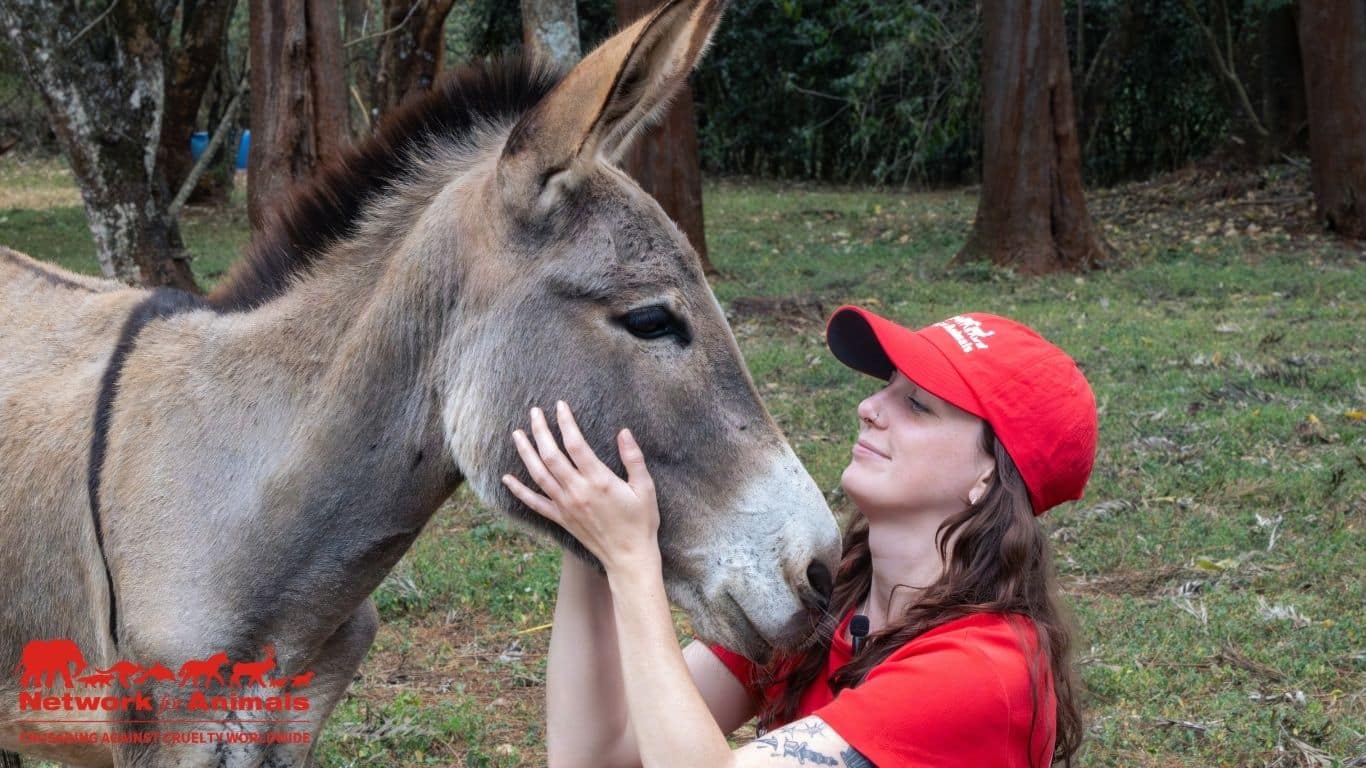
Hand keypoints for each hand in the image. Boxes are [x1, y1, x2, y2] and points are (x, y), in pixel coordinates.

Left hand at [502, 401, 660, 571]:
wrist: (628, 556)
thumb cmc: (640, 521)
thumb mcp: (645, 488)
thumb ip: (633, 459)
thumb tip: (624, 432)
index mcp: (599, 480)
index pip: (576, 445)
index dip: (566, 423)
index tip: (560, 406)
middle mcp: (578, 491)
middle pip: (551, 455)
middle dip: (540, 431)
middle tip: (534, 412)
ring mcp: (566, 505)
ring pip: (539, 475)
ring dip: (526, 453)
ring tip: (517, 434)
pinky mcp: (561, 518)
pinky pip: (534, 503)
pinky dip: (519, 490)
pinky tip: (507, 478)